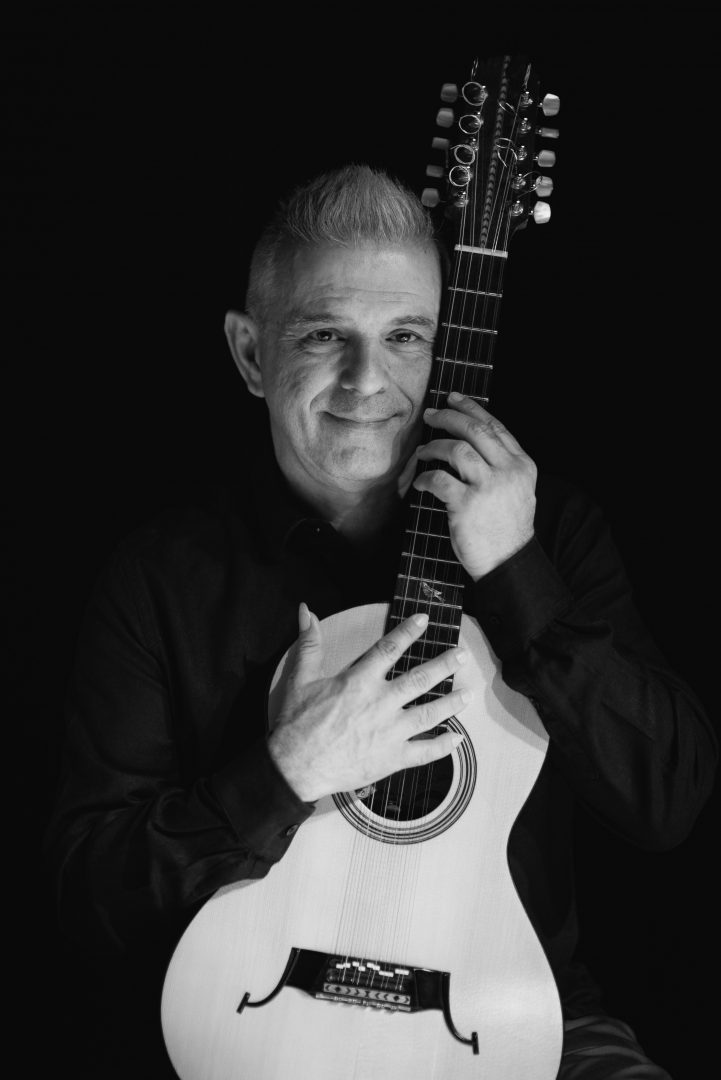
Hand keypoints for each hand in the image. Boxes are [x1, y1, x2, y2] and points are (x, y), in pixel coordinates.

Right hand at [268, 605, 470, 802]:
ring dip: (452, 702)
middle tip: (462, 655)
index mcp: (359, 681)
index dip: (408, 631)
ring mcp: (389, 732)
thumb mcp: (300, 678)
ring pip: (429, 713)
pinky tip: (457, 739)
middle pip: (420, 679)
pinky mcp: (392, 758)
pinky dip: (443, 746)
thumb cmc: (297, 722)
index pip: (390, 648)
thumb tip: (306, 611)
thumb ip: (310, 643)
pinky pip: (424, 752)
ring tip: (468, 693)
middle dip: (444, 664)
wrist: (295, 766)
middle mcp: (380, 703)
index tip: (424, 620)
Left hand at [413, 392, 536, 580]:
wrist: (508, 561)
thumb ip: (501, 463)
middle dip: (448, 417)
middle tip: (430, 415)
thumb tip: (469, 437)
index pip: (495, 426)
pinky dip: (425, 478)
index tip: (453, 398)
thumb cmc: (506, 526)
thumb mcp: (516, 489)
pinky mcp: (466, 505)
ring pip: (456, 449)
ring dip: (434, 447)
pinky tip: (419, 484)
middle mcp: (508, 471)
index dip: (472, 408)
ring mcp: (487, 487)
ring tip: (422, 452)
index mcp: (522, 464)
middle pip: (475, 430)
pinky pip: (439, 479)